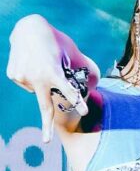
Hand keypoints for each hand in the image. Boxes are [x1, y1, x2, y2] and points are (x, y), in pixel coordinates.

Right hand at [7, 15, 98, 142]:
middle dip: (46, 125)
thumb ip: (83, 69)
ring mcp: (23, 77)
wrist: (28, 29)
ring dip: (43, 84)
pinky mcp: (13, 75)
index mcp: (53, 72)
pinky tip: (31, 65)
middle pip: (44, 106)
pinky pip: (27, 84)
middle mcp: (37, 77)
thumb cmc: (55, 41)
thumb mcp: (72, 53)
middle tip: (47, 141)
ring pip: (37, 91)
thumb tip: (94, 84)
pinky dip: (31, 79)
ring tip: (42, 65)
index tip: (84, 111)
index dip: (77, 101)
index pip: (68, 90)